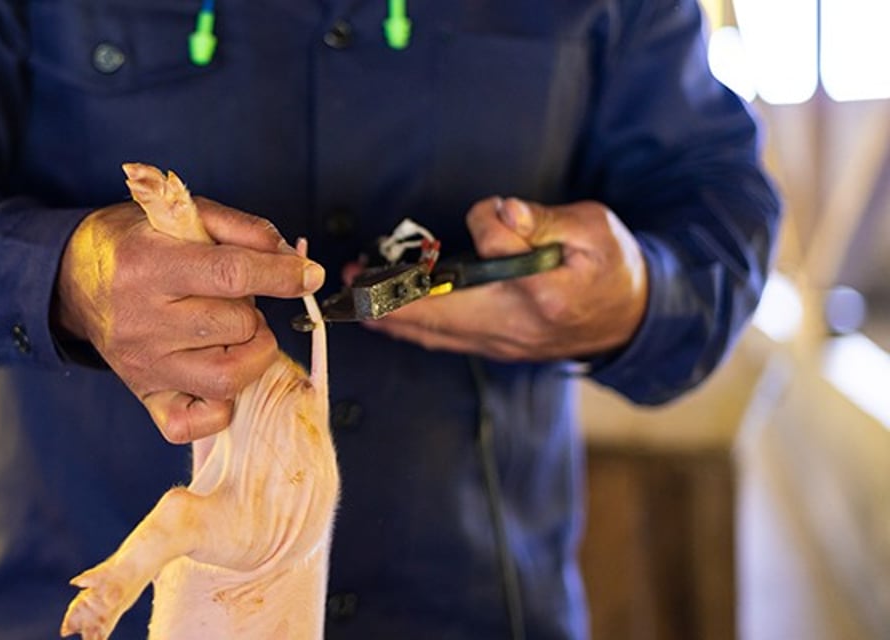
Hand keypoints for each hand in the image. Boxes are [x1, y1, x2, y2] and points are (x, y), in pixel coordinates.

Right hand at [56, 199, 324, 442]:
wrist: (69, 280)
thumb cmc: (135, 243)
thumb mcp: (182, 216)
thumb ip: (243, 230)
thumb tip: (294, 260)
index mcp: (149, 264)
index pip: (231, 275)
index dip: (282, 275)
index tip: (308, 275)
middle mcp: (143, 320)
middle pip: (236, 326)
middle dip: (253, 310)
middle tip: (233, 299)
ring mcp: (144, 365)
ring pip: (227, 378)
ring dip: (249, 355)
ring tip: (233, 334)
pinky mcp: (145, 397)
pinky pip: (196, 423)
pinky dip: (221, 406)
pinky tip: (218, 373)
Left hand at [357, 197, 647, 359]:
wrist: (632, 319)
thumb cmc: (612, 266)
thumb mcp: (593, 227)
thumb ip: (543, 220)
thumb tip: (502, 213)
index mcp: (549, 294)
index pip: (500, 254)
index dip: (492, 224)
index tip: (501, 213)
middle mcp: (520, 327)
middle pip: (444, 314)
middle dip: (392, 296)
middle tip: (351, 279)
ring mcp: (505, 344)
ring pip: (437, 333)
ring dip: (391, 315)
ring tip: (354, 297)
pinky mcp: (497, 348)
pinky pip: (445, 341)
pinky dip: (411, 328)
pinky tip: (383, 318)